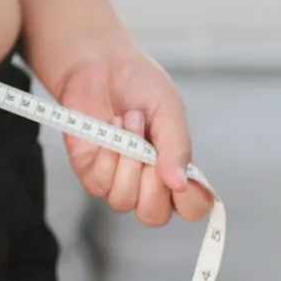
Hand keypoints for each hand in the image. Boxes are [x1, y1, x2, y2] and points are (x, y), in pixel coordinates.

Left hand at [48, 31, 213, 226]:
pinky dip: (107, 156)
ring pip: (124, 201)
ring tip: (129, 122)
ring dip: (128, 161)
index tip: (185, 177)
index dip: (191, 201)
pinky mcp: (89, 171)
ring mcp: (116, 178)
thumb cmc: (139, 85)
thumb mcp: (169, 110)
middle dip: (153, 183)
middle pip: (153, 216)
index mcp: (175, 168)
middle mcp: (147, 180)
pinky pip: (99, 184)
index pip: (191, 207)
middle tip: (150, 145)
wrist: (99, 64)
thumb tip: (180, 184)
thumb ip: (177, 147)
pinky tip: (110, 128)